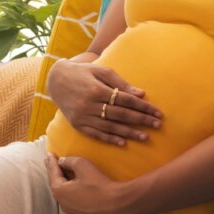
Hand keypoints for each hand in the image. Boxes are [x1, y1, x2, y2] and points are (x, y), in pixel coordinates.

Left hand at [45, 152, 136, 213]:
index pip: (53, 173)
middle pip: (56, 183)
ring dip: (61, 181)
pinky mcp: (80, 213)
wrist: (116, 204)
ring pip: (63, 192)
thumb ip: (69, 161)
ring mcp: (71, 210)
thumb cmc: (98, 184)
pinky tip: (72, 185)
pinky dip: (69, 189)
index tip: (49, 154)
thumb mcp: (83, 166)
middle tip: (51, 162)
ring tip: (61, 172)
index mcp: (59, 191)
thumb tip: (61, 161)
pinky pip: (70, 198)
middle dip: (54, 172)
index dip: (51, 162)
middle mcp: (62, 202)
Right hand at [46, 60, 162, 145]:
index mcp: (97, 90)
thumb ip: (120, 82)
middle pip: (120, 114)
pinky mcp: (77, 125)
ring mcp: (82, 116)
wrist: (56, 80)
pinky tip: (123, 143)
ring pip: (110, 127)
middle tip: (157, 124)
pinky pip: (96, 134)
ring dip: (129, 133)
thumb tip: (140, 94)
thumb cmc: (83, 72)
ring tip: (145, 137)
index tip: (157, 112)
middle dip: (141, 120)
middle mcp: (89, 105)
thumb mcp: (101, 71)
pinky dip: (110, 139)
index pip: (126, 100)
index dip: (143, 106)